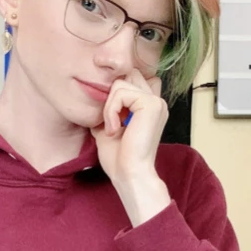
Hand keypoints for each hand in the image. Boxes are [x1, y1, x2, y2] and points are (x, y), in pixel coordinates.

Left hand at [92, 68, 168, 184]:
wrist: (129, 174)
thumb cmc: (119, 158)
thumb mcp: (108, 127)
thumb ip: (107, 109)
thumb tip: (95, 96)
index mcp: (149, 107)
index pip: (130, 80)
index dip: (116, 95)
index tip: (112, 120)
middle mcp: (156, 102)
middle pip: (125, 76)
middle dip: (112, 96)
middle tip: (111, 122)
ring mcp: (156, 102)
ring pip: (120, 83)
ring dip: (109, 107)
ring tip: (113, 128)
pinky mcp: (151, 104)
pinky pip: (121, 93)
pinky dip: (111, 111)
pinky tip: (115, 129)